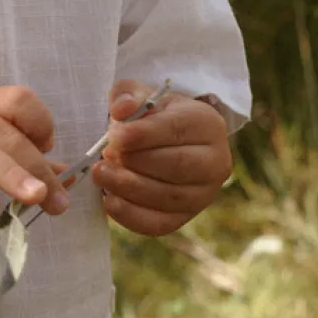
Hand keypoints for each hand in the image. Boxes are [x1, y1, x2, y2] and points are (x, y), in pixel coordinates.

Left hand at [91, 80, 231, 236]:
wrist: (165, 144)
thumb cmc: (152, 118)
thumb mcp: (141, 96)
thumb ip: (128, 94)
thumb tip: (122, 109)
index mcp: (207, 124)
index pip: (177, 130)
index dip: (143, 135)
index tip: (113, 137)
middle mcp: (215, 162)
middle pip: (176, 165)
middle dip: (134, 162)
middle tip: (104, 157)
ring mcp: (204, 194)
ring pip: (167, 196)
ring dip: (128, 187)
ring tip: (101, 174)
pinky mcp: (186, 217)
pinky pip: (159, 223)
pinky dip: (131, 216)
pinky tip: (109, 201)